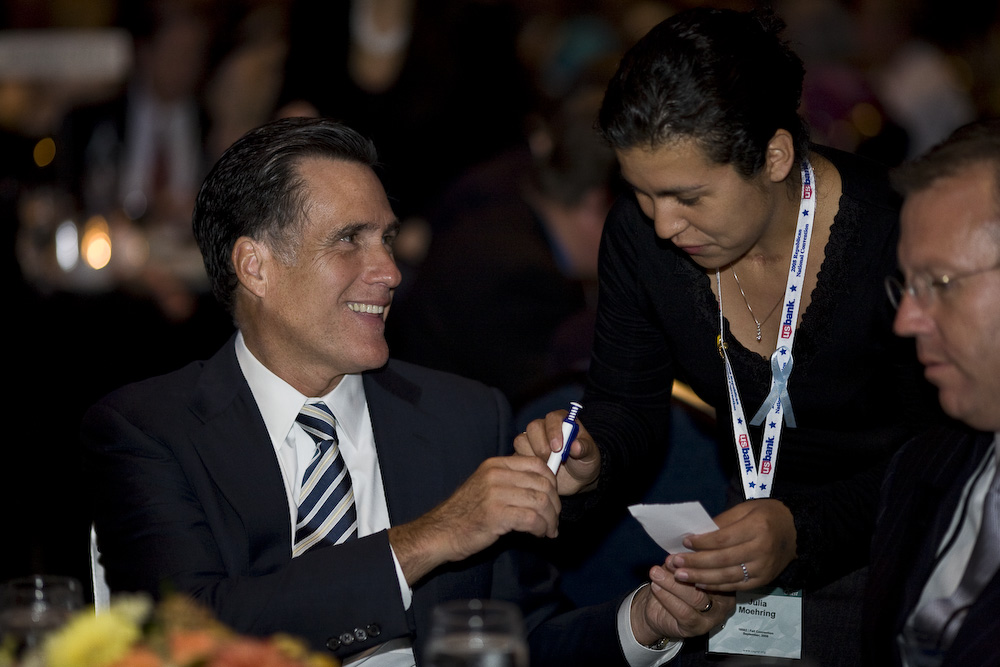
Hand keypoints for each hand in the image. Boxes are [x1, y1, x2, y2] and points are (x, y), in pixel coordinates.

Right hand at [389, 456, 559, 583]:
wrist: (440, 532)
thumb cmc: (465, 513)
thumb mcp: (486, 486)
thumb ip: (510, 481)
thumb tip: (542, 488)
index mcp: (495, 465)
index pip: (536, 464)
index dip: (551, 481)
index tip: (553, 498)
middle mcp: (496, 475)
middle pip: (543, 484)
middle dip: (554, 505)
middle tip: (554, 520)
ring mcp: (496, 494)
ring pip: (540, 502)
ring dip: (550, 519)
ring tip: (549, 530)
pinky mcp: (496, 515)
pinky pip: (532, 519)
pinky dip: (541, 528)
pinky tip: (540, 534)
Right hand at [513, 410, 600, 494]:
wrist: (576, 479)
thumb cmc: (584, 462)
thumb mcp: (590, 455)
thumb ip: (585, 448)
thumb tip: (575, 446)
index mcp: (562, 421)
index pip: (553, 418)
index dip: (553, 431)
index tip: (558, 448)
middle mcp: (544, 427)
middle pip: (533, 427)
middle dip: (542, 446)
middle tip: (552, 461)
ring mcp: (532, 440)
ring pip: (522, 440)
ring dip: (533, 456)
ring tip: (547, 467)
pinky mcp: (523, 454)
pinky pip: (516, 455)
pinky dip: (526, 464)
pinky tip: (538, 471)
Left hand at [630, 563, 734, 645]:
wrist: (657, 610)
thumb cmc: (673, 586)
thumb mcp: (678, 569)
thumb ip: (680, 565)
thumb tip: (675, 559)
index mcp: (725, 581)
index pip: (716, 569)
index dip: (695, 560)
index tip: (678, 554)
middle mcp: (725, 601)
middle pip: (708, 583)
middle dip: (685, 571)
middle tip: (668, 562)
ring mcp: (714, 617)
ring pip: (696, 598)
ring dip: (673, 584)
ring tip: (656, 574)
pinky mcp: (699, 628)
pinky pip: (684, 612)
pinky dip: (668, 598)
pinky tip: (656, 588)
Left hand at [666, 499, 796, 591]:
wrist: (796, 532)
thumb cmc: (767, 515)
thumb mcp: (746, 509)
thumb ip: (722, 521)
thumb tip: (697, 534)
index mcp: (757, 528)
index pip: (722, 539)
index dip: (701, 542)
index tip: (684, 541)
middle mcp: (761, 550)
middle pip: (722, 559)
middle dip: (695, 562)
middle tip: (674, 562)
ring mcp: (763, 568)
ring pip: (727, 576)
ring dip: (701, 577)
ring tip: (680, 576)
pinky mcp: (764, 580)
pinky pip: (736, 585)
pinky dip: (716, 586)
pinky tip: (700, 583)